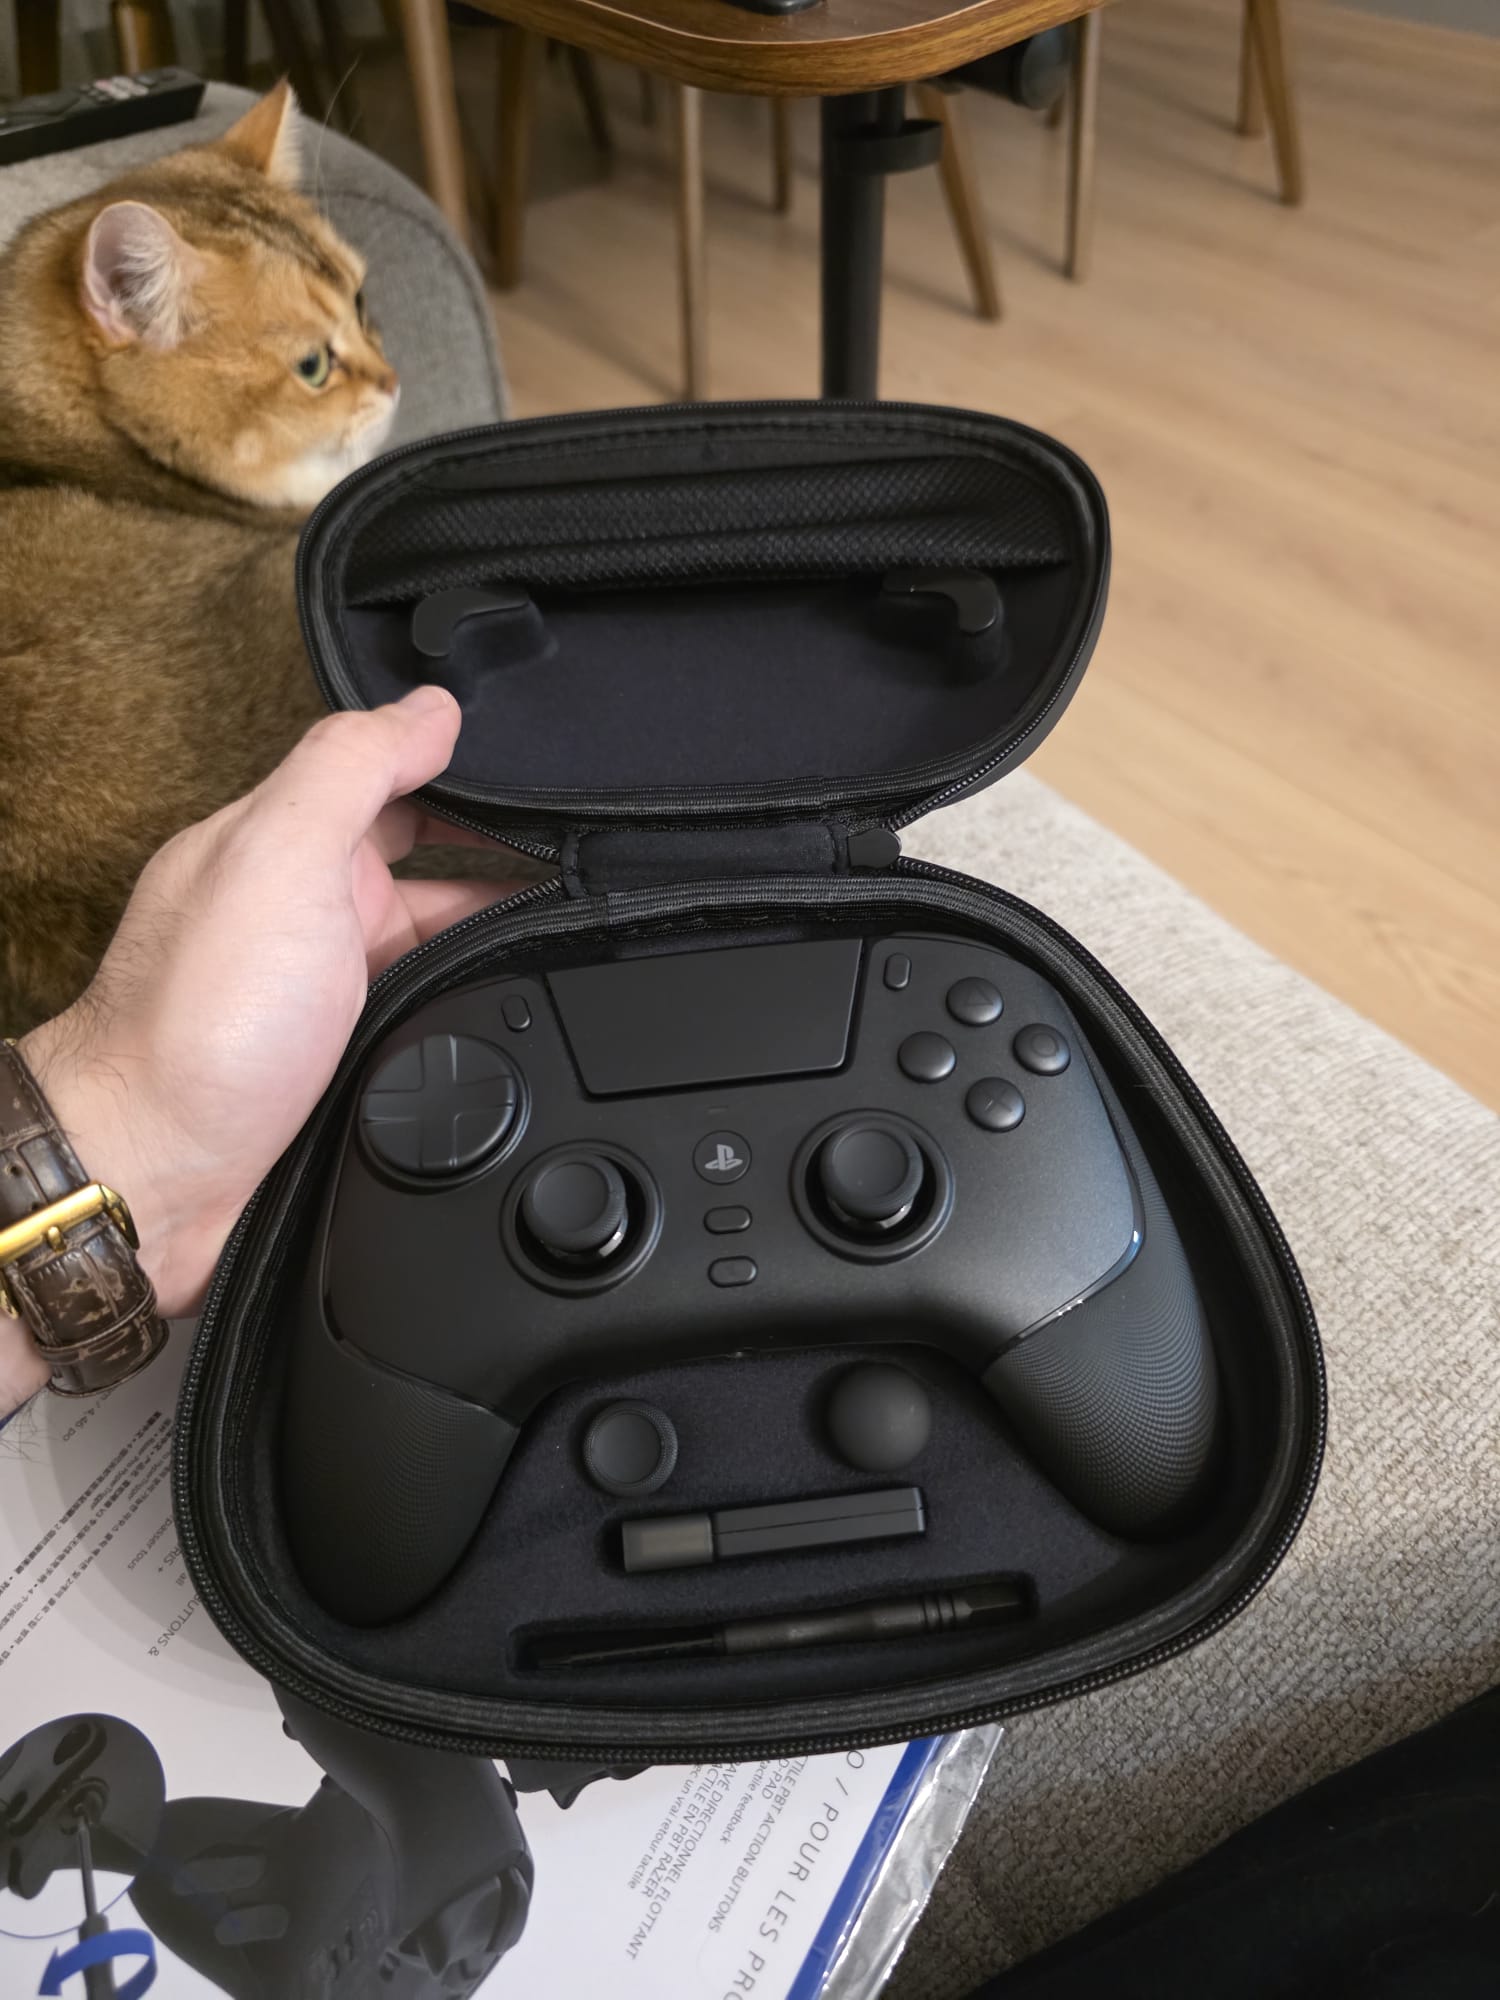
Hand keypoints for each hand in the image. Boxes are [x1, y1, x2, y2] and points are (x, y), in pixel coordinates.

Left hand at [5, 687, 521, 1413]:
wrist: (156, 1175)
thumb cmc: (199, 1025)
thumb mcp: (278, 859)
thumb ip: (353, 769)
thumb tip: (433, 706)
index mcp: (285, 839)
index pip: (397, 774)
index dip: (474, 770)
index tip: (557, 779)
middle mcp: (307, 905)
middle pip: (434, 858)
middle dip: (510, 855)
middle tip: (595, 864)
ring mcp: (330, 984)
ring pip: (444, 939)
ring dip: (503, 934)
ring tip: (584, 934)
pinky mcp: (349, 1054)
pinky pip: (435, 1006)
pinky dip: (480, 999)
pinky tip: (525, 1004)